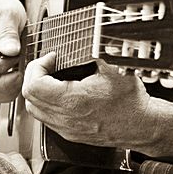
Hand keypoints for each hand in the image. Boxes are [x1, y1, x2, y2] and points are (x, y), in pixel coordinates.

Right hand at [0, 0, 25, 103]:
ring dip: (4, 90)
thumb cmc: (3, 8)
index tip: (17, 56)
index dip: (0, 65)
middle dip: (3, 83)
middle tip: (22, 74)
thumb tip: (11, 52)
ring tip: (21, 77)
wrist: (0, 9)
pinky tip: (17, 80)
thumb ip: (8, 30)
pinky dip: (4, 92)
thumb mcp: (8, 11)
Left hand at [22, 53, 157, 149]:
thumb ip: (90, 53)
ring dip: (38, 90)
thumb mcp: (112, 66)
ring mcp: (67, 129)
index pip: (34, 86)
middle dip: (35, 76)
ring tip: (52, 77)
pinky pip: (46, 118)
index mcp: (74, 101)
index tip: (52, 58)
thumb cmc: (131, 99)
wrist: (143, 124)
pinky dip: (46, 103)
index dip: (38, 66)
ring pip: (35, 110)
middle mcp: (66, 118)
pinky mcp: (71, 134)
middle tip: (49, 64)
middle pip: (29, 98)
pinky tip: (60, 92)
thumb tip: (80, 39)